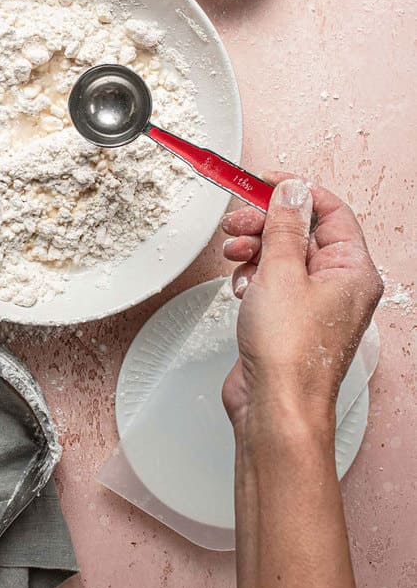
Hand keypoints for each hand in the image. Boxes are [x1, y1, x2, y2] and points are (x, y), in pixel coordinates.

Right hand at [220, 173, 381, 438]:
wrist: (275, 407)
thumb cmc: (290, 354)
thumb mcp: (281, 271)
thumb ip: (285, 225)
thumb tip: (292, 191)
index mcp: (352, 270)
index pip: (329, 210)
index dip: (294, 191)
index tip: (262, 181)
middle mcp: (338, 286)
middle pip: (301, 231)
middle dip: (265, 223)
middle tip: (237, 222)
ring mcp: (314, 304)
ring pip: (282, 256)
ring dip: (254, 249)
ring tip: (235, 254)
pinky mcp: (289, 319)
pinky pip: (271, 282)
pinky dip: (252, 277)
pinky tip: (241, 287)